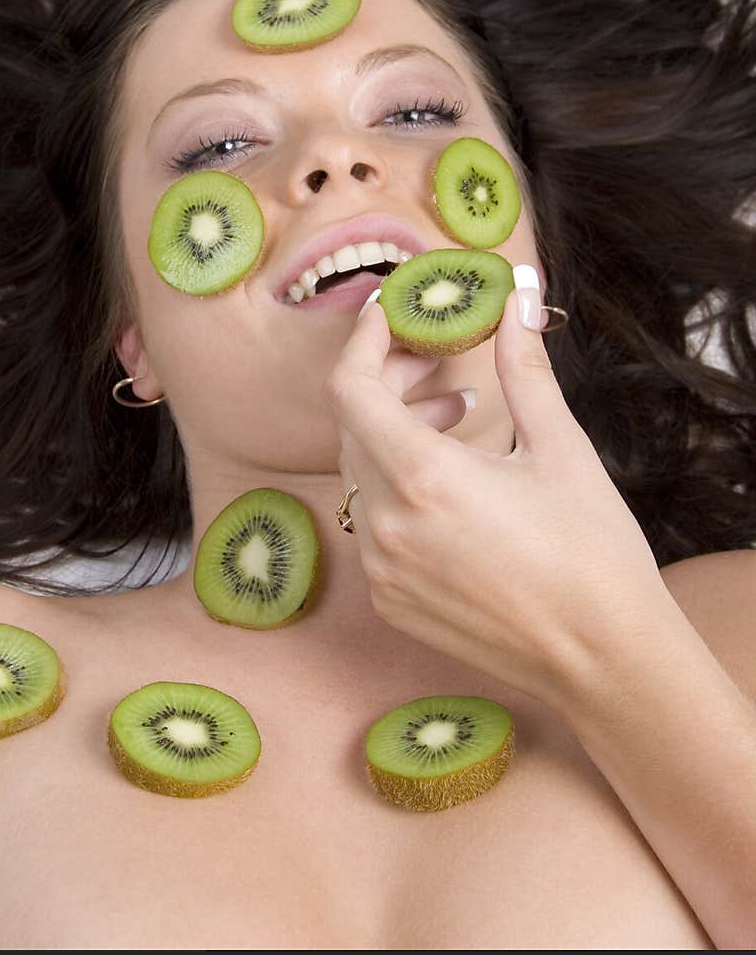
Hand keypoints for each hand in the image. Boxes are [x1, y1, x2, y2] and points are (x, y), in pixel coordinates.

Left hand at [324, 277, 671, 707]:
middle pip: (354, 427)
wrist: (604, 658)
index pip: (350, 389)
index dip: (362, 342)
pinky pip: (373, 524)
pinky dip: (397, 488)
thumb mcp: (558, 447)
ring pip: (361, 475)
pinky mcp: (391, 602)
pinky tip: (448, 482)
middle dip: (388, 382)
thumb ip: (523, 368)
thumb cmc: (592, 551)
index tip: (386, 314)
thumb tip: (518, 296)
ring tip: (454, 414)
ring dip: (393, 434)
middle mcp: (387, 527)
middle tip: (435, 361)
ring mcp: (382, 572)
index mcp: (423, 479)